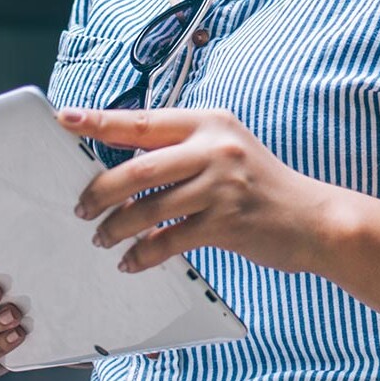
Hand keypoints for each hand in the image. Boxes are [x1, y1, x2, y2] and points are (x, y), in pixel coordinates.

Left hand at [59, 107, 332, 275]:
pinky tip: (132, 261)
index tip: (64, 118)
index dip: (99, 121)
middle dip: (100, 191)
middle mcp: (214, 146)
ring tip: (101, 239)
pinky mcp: (227, 222)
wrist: (315, 218)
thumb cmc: (260, 184)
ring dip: (117, 227)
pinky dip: (144, 254)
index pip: (142, 121)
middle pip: (138, 169)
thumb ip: (182, 150)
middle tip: (80, 208)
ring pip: (149, 208)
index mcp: (209, 121)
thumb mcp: (226, 150)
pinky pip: (169, 241)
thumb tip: (124, 166)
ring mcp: (222, 184)